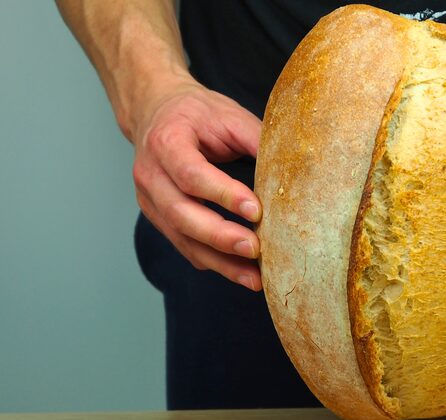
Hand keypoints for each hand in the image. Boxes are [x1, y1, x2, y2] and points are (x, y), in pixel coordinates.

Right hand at [131, 79, 263, 290]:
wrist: (156, 112)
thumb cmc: (197, 113)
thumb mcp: (228, 115)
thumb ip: (256, 139)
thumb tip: (293, 167)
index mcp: (167, 142)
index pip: (192, 174)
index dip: (223, 194)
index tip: (256, 210)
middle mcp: (151, 174)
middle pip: (181, 213)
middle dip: (220, 236)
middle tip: (255, 249)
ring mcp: (149, 199)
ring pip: (182, 238)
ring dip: (220, 261)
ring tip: (254, 278)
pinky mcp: (158, 217)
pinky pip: (184, 246)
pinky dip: (212, 261)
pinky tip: (240, 273)